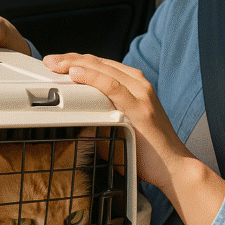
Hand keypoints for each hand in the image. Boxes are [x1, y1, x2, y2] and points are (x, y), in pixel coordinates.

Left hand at [44, 53, 224, 224]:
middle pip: (100, 63)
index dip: (78, 60)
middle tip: (50, 60)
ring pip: (104, 70)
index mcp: (136, 86)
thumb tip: (79, 121)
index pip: (102, 65)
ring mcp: (140, 94)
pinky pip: (112, 87)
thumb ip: (104, 116)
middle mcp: (139, 85)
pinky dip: (92, 78)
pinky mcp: (139, 108)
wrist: (174, 166)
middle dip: (71, 58)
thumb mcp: (123, 124)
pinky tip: (76, 73)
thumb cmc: (148, 151)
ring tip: (56, 64)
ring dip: (76, 64)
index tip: (58, 62)